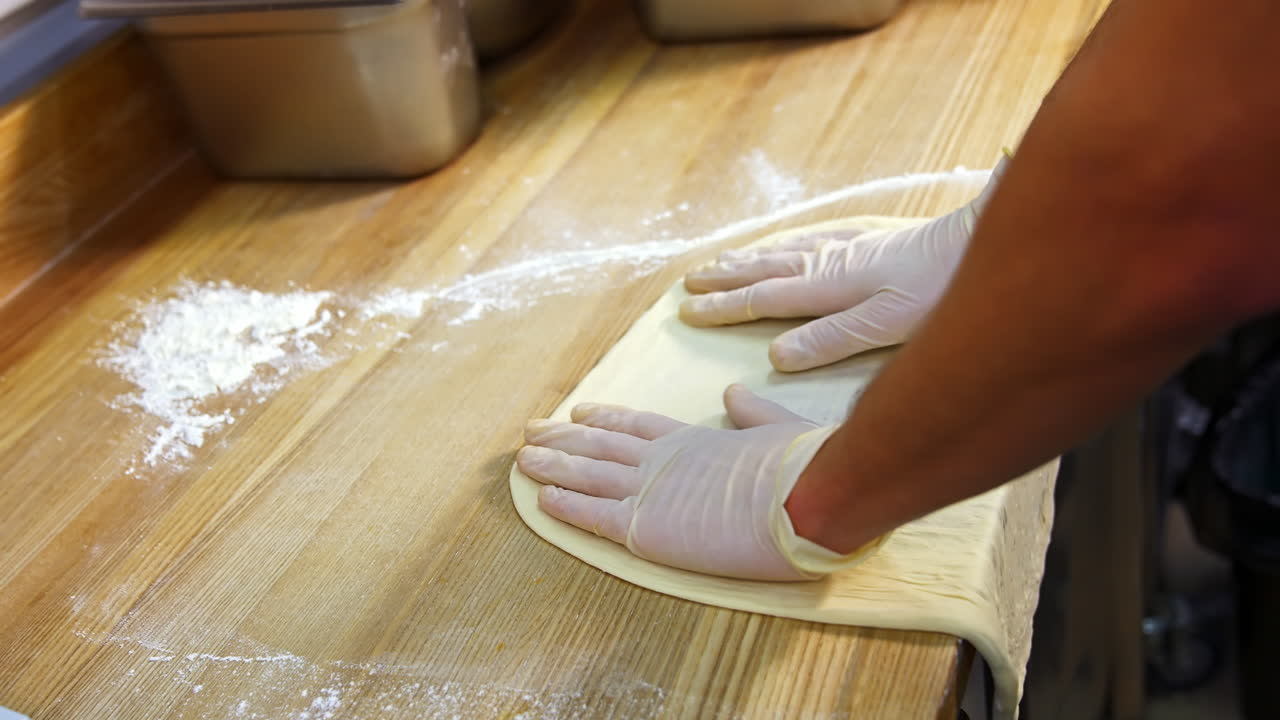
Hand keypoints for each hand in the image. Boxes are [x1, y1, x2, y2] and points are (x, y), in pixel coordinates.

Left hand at [517, 385, 882, 580]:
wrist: (803, 498)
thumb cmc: (802, 467)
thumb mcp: (778, 425)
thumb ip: (751, 411)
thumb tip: (733, 393)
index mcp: (693, 440)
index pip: (636, 426)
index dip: (604, 420)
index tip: (579, 413)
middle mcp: (663, 460)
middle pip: (599, 446)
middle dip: (562, 439)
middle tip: (530, 432)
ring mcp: (650, 491)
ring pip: (587, 476)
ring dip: (552, 466)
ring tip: (521, 460)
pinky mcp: (645, 528)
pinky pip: (594, 516)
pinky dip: (566, 507)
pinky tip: (541, 500)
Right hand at [681, 155, 1010, 371]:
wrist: (979, 240)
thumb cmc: (939, 291)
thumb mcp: (885, 325)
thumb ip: (830, 339)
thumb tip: (775, 356)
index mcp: (828, 287)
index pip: (763, 299)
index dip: (724, 307)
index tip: (688, 311)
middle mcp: (830, 262)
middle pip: (765, 270)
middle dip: (725, 278)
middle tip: (689, 282)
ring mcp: (850, 246)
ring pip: (785, 251)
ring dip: (749, 258)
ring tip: (721, 260)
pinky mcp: (872, 239)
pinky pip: (814, 237)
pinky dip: (787, 241)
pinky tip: (787, 241)